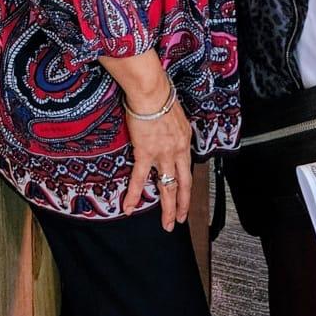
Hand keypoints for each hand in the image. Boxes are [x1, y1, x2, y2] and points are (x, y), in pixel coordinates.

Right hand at [123, 88, 192, 227]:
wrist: (152, 92)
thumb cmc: (160, 95)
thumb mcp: (175, 113)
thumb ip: (172, 127)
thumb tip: (167, 128)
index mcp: (184, 141)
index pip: (186, 169)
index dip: (186, 185)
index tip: (184, 196)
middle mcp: (177, 152)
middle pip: (182, 185)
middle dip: (182, 205)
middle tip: (179, 220)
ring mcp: (163, 155)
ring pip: (168, 187)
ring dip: (167, 208)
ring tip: (166, 224)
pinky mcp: (146, 153)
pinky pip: (140, 179)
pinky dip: (134, 195)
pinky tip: (129, 207)